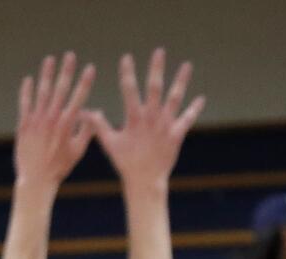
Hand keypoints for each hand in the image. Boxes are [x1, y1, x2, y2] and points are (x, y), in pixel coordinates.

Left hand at [13, 52, 95, 186]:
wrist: (36, 179)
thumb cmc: (59, 167)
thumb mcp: (78, 150)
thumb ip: (86, 130)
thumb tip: (93, 113)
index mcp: (67, 124)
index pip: (79, 97)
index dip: (85, 81)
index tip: (90, 67)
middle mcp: (52, 119)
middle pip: (60, 89)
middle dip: (66, 70)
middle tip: (70, 55)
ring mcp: (36, 121)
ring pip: (42, 92)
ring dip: (46, 74)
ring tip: (50, 59)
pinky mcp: (23, 125)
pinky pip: (24, 104)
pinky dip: (26, 91)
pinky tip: (28, 79)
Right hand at [88, 49, 204, 187]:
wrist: (145, 180)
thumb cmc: (125, 162)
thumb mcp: (110, 143)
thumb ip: (98, 125)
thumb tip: (84, 111)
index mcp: (134, 119)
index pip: (129, 90)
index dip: (127, 73)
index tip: (126, 57)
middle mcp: (152, 118)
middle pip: (154, 88)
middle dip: (156, 68)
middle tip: (159, 51)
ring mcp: (166, 124)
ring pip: (175, 97)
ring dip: (181, 80)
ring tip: (187, 65)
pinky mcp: (177, 133)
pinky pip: (188, 118)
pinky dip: (194, 108)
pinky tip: (200, 98)